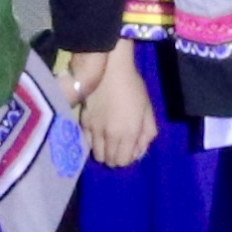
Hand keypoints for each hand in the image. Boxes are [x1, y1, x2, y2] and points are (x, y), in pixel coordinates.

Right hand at [73, 44, 158, 169]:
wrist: (109, 69)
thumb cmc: (133, 87)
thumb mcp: (148, 110)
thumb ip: (147, 133)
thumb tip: (139, 152)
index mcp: (129, 133)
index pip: (123, 161)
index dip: (128, 159)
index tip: (130, 149)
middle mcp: (110, 136)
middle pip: (109, 161)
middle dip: (116, 157)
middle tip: (119, 146)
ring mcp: (94, 130)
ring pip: (97, 155)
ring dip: (104, 152)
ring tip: (108, 141)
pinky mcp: (83, 122)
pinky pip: (86, 142)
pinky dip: (93, 142)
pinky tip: (98, 134)